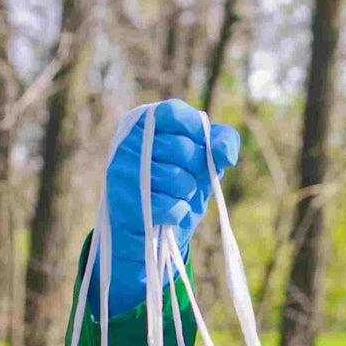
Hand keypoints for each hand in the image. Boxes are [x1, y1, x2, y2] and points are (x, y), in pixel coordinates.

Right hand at [101, 99, 240, 318]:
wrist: (153, 231)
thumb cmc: (180, 186)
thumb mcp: (204, 159)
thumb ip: (222, 141)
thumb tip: (224, 153)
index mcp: (143, 122)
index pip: (173, 113)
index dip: (196, 132)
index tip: (201, 147)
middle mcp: (127, 142)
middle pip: (182, 148)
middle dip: (195, 169)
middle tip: (187, 178)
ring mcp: (121, 172)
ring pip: (177, 179)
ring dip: (187, 192)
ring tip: (176, 194)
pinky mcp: (122, 203)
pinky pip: (169, 206)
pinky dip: (179, 212)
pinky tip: (171, 212)